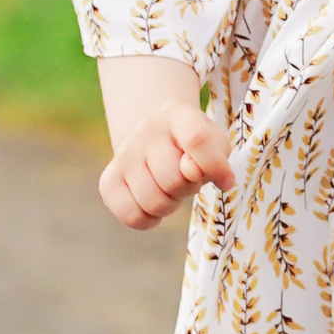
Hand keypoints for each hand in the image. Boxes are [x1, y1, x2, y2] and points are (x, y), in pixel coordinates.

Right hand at [98, 102, 234, 230]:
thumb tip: (193, 172)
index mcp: (176, 113)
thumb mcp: (214, 143)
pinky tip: (154, 206)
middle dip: (188, 189)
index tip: (225, 181)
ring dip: (170, 205)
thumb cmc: (194, 146)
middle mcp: (145, 130)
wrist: (157, 140)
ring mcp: (123, 154)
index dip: (213, 166)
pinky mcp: (109, 181)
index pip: (197, 140)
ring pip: (153, 201)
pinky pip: (131, 216)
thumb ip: (214, 156)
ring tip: (171, 191)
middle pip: (173, 178)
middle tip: (188, 181)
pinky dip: (149, 220)